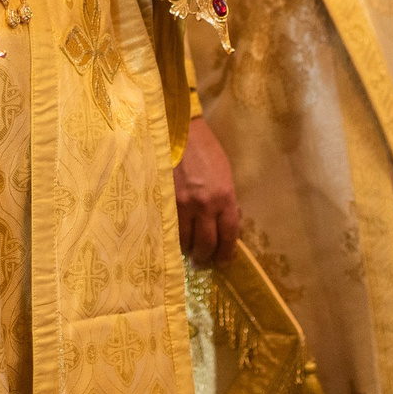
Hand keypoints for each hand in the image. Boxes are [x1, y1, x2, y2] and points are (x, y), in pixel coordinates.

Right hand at [173, 116, 240, 266]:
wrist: (179, 131)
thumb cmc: (206, 151)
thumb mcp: (224, 175)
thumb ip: (225, 201)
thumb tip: (222, 226)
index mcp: (225, 196)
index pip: (229, 235)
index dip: (226, 253)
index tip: (223, 260)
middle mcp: (204, 204)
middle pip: (207, 244)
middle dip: (206, 257)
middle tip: (204, 262)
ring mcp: (181, 204)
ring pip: (185, 241)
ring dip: (187, 250)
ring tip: (188, 251)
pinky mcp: (163, 201)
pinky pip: (168, 229)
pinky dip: (172, 238)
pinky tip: (174, 239)